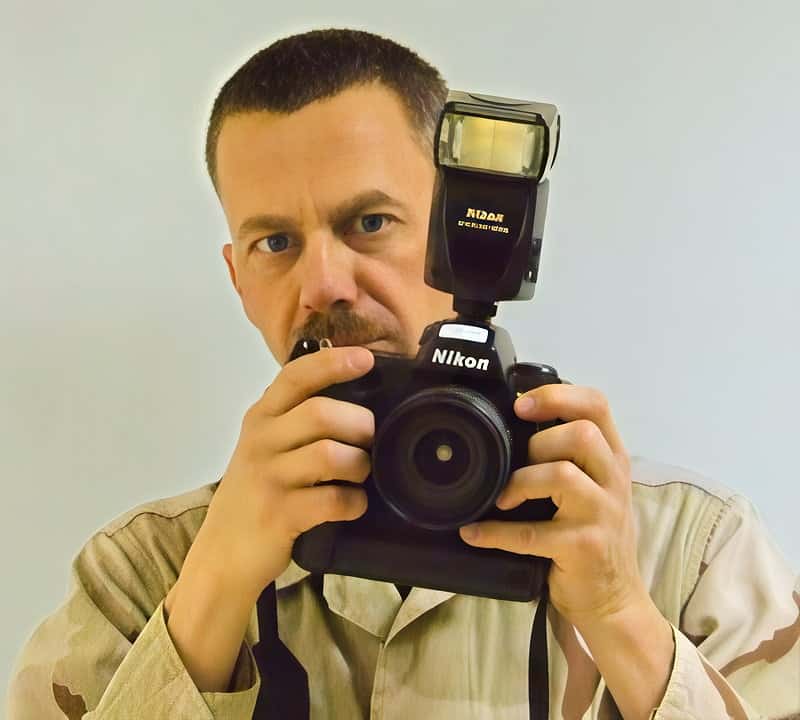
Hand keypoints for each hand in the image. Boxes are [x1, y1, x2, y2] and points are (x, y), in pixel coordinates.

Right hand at [184, 345, 375, 600]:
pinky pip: (332, 499)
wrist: (222, 554)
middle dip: (359, 424)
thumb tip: (359, 404)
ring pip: (330, 455)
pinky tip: (353, 505)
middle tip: (370, 440)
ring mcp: (268, 478)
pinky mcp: (279, 514)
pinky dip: (353, 502)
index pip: (296, 376)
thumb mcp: (267, 448)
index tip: (366, 359)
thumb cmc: (257, 494)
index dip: (332, 363)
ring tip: (360, 475)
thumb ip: (299, 421)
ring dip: (359, 464)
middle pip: (321, 413)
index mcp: (262, 417)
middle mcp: (261, 441)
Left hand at [459, 384, 648, 630]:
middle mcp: (613, 481)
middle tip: (515, 463)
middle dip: (538, 442)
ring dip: (521, 482)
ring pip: (562, 475)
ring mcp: (603, 514)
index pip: (597, 405)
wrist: (614, 600)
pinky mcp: (585, 548)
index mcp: (612, 459)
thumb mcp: (594, 487)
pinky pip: (532, 533)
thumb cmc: (594, 536)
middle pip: (582, 434)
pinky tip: (475, 532)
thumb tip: (512, 425)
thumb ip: (569, 456)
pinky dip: (496, 532)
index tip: (521, 405)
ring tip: (502, 498)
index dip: (557, 396)